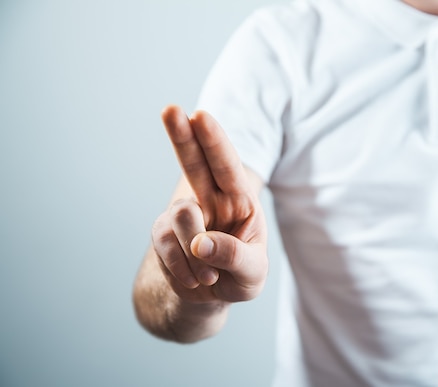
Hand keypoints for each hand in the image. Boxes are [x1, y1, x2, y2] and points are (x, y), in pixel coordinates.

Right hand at [152, 105, 267, 303]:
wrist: (211, 297)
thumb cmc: (240, 276)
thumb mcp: (252, 274)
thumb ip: (235, 257)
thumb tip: (200, 243)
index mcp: (240, 200)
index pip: (227, 166)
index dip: (214, 141)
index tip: (200, 116)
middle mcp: (211, 199)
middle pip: (193, 162)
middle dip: (181, 136)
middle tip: (170, 109)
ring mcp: (184, 214)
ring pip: (182, 217)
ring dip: (196, 255)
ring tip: (210, 276)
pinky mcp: (163, 232)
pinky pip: (166, 245)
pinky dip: (183, 269)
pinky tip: (195, 279)